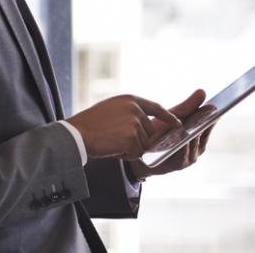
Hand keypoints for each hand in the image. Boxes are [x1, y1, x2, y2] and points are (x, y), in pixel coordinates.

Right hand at [66, 95, 180, 159]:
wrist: (76, 134)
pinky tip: (112, 149)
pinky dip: (126, 155)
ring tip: (113, 143)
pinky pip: (136, 153)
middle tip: (118, 141)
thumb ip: (130, 113)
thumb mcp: (112, 109)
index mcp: (131, 100)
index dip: (168, 117)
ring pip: (144, 144)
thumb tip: (145, 126)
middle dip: (138, 141)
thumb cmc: (90, 124)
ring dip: (131, 149)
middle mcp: (135, 109)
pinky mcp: (131, 137)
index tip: (177, 124)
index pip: (156, 108)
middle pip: (150, 132)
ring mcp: (134, 123)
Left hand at [132, 89, 213, 179]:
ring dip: (192, 134)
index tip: (220, 104)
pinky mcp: (180, 164)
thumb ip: (188, 106)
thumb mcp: (174, 117)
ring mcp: (191, 157)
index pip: (210, 123)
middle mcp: (198, 147)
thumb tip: (203, 91)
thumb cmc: (159, 133)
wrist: (141, 152)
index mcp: (200, 135)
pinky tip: (179, 136)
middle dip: (204, 122)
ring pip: (194, 143)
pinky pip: (183, 153)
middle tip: (210, 109)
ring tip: (192, 121)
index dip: (214, 114)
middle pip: (203, 132)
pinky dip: (181, 145)